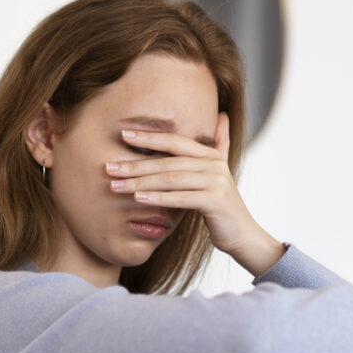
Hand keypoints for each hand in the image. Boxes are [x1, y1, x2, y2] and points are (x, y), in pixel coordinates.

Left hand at [106, 112, 284, 275]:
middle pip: (168, 161)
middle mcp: (214, 165)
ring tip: (116, 185)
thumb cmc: (223, 208)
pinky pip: (181, 198)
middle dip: (136, 164)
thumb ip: (221, 146)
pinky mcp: (215, 201)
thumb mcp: (220, 174)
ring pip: (171, 179)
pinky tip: (138, 199)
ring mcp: (216, 182)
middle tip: (109, 167)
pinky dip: (158, 198)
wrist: (244, 235)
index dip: (149, 137)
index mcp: (211, 156)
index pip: (175, 141)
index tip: (123, 135)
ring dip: (140, 182)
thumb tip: (223, 116)